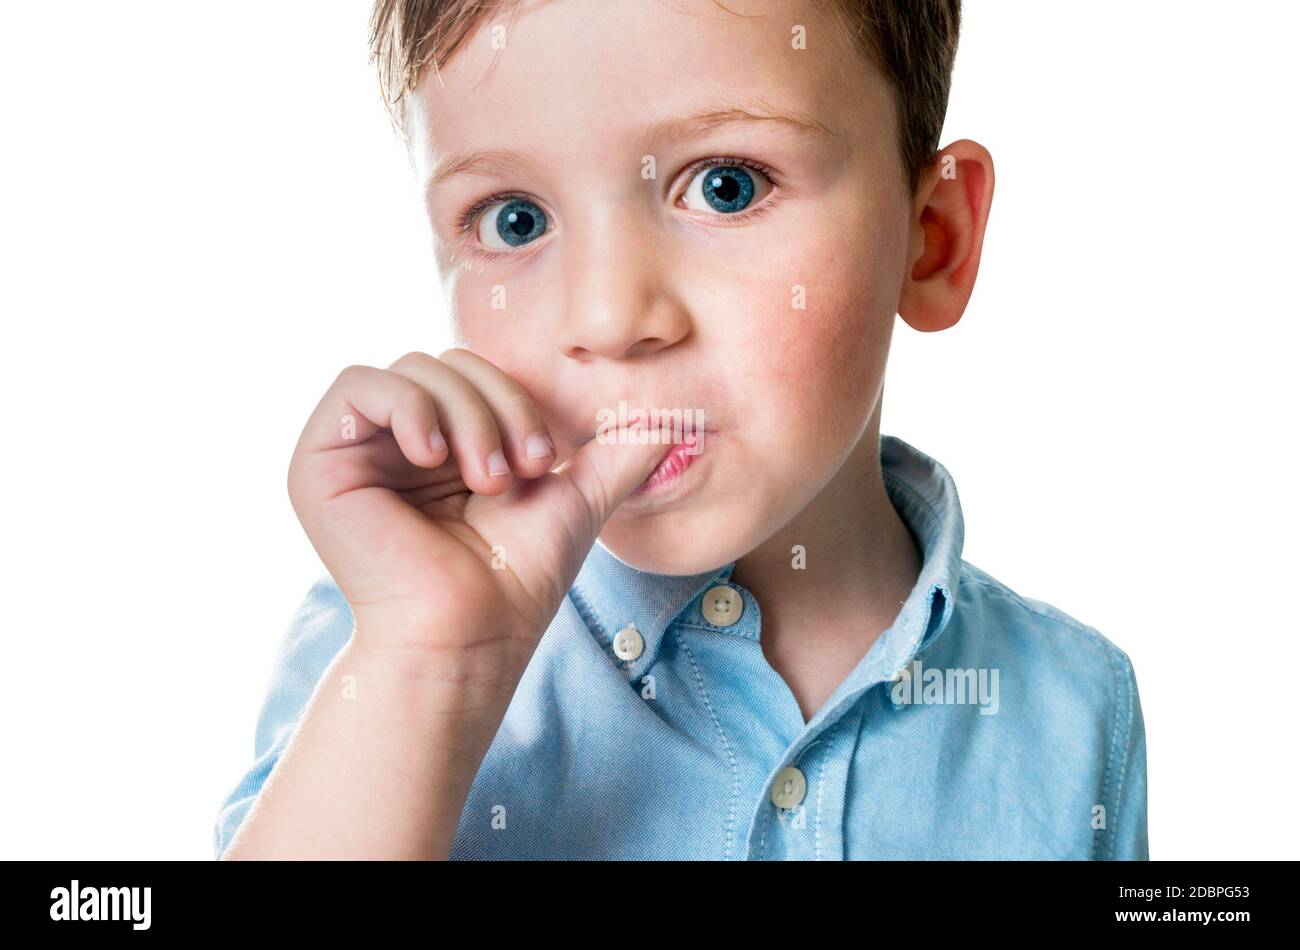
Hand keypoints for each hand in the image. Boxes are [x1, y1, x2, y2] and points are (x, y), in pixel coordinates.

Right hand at [286, 348, 671, 679]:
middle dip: (496, 408)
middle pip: (445, 364)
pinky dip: (408, 406)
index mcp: (443, 446)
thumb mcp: (573, 500)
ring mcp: (355, 451)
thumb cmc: (515, 581)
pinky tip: (434, 455)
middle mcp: (395, 444)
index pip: (476, 375)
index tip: (548, 463)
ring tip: (486, 480)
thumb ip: (615, 455)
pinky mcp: (318, 462)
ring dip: (465, 415)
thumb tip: (670, 421)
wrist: (471, 636)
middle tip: (520, 473)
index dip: (516, 400)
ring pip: (411, 369)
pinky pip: (357, 384)